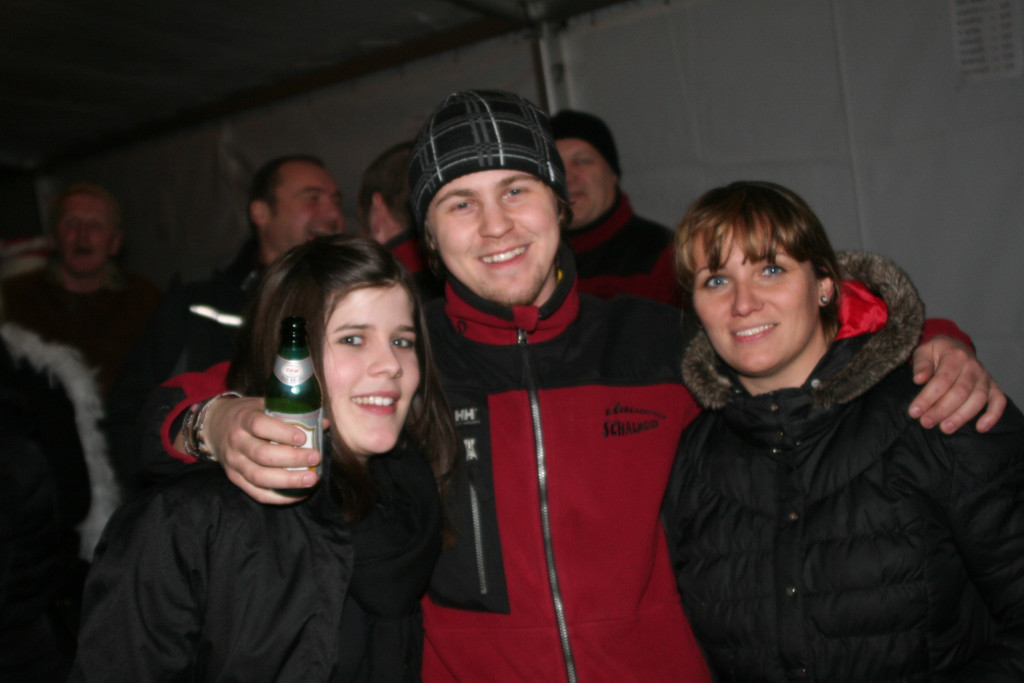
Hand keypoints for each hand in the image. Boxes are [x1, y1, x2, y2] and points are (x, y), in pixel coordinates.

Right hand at [204, 396, 321, 503]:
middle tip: (315, 458)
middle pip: (263, 455)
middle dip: (292, 459)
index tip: (303, 438)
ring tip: (311, 479)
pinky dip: (279, 497)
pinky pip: (257, 493)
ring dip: (288, 481)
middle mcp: (236, 442)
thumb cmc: (249, 414)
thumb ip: (292, 413)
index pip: (260, 426)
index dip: (283, 433)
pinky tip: (299, 495)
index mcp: (244, 419)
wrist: (216, 425)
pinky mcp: (235, 479)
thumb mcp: (265, 405)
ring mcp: (234, 463)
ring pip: (260, 477)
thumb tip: (325, 423)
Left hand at [909, 336, 1005, 433]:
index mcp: (955, 356)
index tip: (914, 411)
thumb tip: (918, 379)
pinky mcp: (994, 387)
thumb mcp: (923, 352)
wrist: (956, 347)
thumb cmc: (937, 353)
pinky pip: (999, 401)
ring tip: (945, 429)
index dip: (928, 397)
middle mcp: (973, 367)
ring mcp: (985, 377)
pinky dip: (993, 415)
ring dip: (961, 417)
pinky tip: (980, 428)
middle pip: (960, 392)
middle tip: (926, 423)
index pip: (942, 380)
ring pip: (978, 399)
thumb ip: (921, 365)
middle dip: (942, 410)